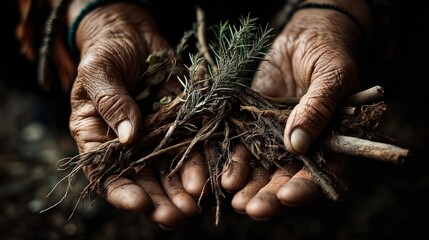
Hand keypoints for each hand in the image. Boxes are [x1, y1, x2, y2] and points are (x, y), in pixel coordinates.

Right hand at [67, 1, 206, 227]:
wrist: (133, 35)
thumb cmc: (107, 51)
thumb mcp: (99, 71)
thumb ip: (111, 102)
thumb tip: (129, 136)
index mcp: (99, 137)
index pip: (107, 175)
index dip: (123, 193)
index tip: (142, 204)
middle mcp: (129, 144)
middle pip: (143, 180)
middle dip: (160, 201)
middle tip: (177, 217)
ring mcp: (156, 135)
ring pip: (169, 170)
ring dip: (182, 189)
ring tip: (195, 205)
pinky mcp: (179, 122)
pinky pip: (191, 145)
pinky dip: (201, 162)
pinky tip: (211, 177)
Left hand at [221, 0, 372, 218]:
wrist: (305, 36)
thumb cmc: (329, 52)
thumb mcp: (332, 76)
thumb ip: (318, 108)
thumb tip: (297, 144)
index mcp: (331, 142)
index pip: (321, 174)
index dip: (305, 189)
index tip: (286, 196)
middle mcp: (301, 146)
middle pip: (286, 178)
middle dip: (268, 196)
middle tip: (250, 208)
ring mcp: (274, 137)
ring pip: (261, 168)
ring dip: (246, 184)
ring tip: (230, 195)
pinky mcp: (252, 123)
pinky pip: (240, 143)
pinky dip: (230, 158)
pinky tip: (218, 170)